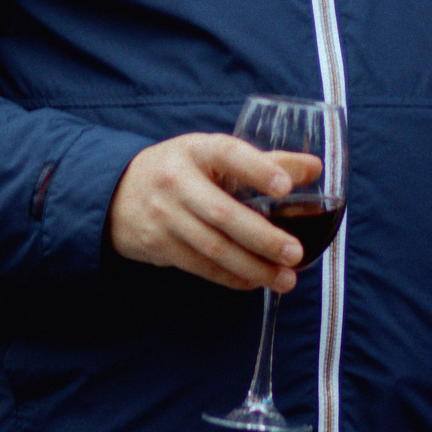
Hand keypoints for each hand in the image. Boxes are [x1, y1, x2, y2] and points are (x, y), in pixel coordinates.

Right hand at [107, 134, 317, 292]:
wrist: (116, 193)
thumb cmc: (182, 170)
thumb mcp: (214, 156)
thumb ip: (266, 161)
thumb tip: (315, 168)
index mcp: (196, 150)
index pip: (228, 155)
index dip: (258, 169)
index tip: (286, 188)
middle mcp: (176, 180)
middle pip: (223, 213)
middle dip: (262, 237)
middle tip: (295, 253)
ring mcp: (164, 215)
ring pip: (213, 247)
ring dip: (253, 267)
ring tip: (285, 279)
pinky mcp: (158, 244)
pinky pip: (201, 266)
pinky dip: (231, 277)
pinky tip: (255, 281)